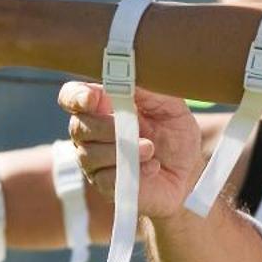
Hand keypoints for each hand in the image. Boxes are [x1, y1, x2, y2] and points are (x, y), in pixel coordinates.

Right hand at [60, 81, 202, 220]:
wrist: (190, 173)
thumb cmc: (175, 136)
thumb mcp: (171, 106)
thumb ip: (149, 90)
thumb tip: (128, 76)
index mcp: (103, 107)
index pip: (72, 97)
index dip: (75, 97)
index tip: (93, 98)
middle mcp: (92, 134)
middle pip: (78, 126)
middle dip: (105, 126)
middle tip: (134, 128)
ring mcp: (96, 161)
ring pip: (89, 154)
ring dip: (122, 150)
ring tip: (151, 148)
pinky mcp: (106, 186)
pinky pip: (105, 178)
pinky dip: (132, 170)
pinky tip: (152, 167)